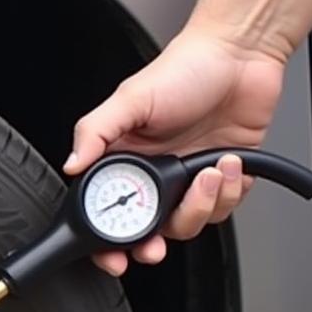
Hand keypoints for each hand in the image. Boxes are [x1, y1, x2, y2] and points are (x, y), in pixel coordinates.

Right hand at [64, 26, 286, 274]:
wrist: (241, 55)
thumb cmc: (185, 70)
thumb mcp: (130, 99)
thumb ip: (95, 132)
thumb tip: (70, 165)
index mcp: (124, 163)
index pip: (106, 215)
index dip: (106, 244)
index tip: (113, 257)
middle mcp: (153, 178)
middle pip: (146, 233)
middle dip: (152, 245)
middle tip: (154, 245)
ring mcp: (186, 182)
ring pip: (187, 225)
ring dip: (200, 206)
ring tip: (207, 173)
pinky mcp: (221, 181)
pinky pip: (223, 210)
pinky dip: (229, 191)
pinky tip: (229, 163)